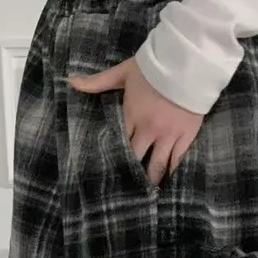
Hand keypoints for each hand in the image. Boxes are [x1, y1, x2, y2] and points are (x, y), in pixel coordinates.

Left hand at [68, 57, 203, 185]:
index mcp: (131, 115)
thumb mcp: (123, 72)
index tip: (107, 172)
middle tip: (125, 191)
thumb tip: (70, 82)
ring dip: (150, 180)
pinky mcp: (186, 136)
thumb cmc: (154, 66)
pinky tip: (168, 184)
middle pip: (136, 158)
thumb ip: (98, 82)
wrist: (188, 61)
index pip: (119, 143)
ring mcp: (168, 135)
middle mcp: (148, 130)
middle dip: (130, 174)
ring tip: (146, 195)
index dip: (113, 158)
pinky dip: (172, 173)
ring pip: (157, 165)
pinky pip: (178, 160)